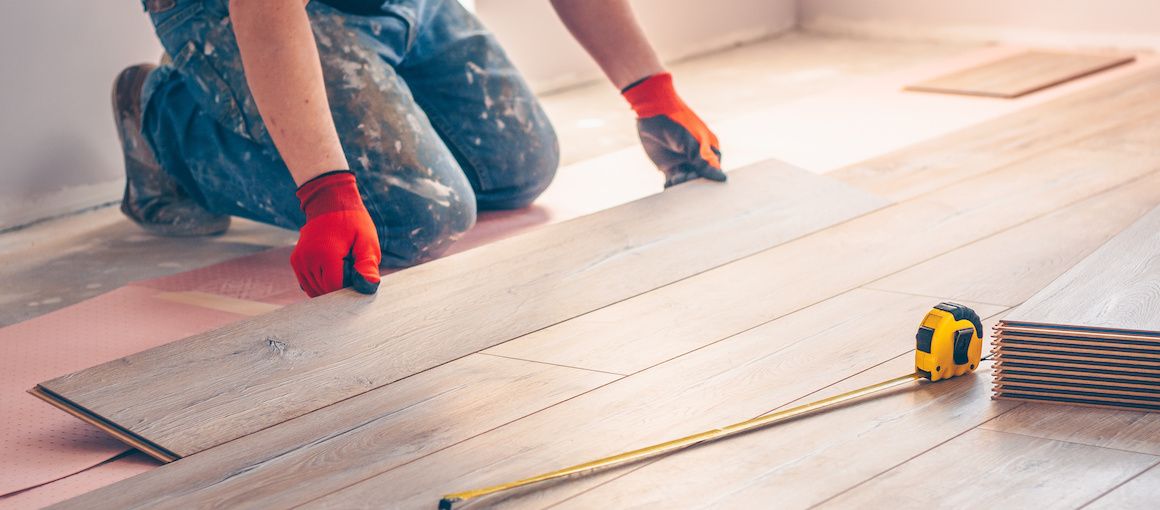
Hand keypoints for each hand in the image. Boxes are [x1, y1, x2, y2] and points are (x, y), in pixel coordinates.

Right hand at [291, 171, 380, 296]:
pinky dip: (321, 281)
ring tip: (340, 263)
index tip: (357, 274)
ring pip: (315, 290)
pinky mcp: (296, 261)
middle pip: (325, 291)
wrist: (331, 201)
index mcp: (326, 255)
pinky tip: (331, 266)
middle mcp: (307, 259)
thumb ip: (367, 265)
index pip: (335, 289)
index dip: (349, 287)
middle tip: (350, 264)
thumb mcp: (367, 241)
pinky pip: (308, 284)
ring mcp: (299, 261)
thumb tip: (368, 286)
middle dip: (340, 285)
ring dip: (330, 284)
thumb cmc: (353, 222)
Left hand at [622, 73, 725, 187]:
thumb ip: (702, 161)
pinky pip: (673, 181)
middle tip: (686, 178)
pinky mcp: (668, 167)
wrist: (652, 111)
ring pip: (687, 181)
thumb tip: (721, 178)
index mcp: (709, 150)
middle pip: (700, 178)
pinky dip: (672, 186)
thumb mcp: (690, 142)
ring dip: (683, 185)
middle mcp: (697, 158)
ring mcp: (683, 163)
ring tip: (676, 178)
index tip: (703, 181)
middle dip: (695, 183)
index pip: (714, 170)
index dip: (710, 178)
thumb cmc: (677, 121)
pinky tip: (669, 187)